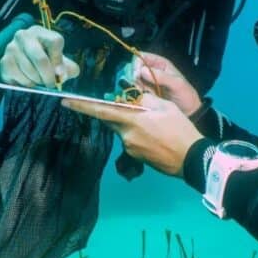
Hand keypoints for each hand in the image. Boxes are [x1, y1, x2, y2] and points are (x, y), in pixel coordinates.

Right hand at [0, 25, 80, 87]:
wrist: (29, 64)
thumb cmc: (49, 62)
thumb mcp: (63, 63)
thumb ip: (68, 69)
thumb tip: (60, 75)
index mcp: (41, 32)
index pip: (55, 42)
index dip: (59, 61)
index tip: (61, 74)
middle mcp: (23, 36)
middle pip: (40, 59)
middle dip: (48, 76)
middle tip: (51, 85)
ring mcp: (11, 48)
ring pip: (29, 70)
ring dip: (37, 81)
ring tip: (40, 81)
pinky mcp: (4, 62)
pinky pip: (17, 77)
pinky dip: (25, 84)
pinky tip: (29, 82)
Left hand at [62, 93, 202, 175]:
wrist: (192, 159)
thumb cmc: (181, 129)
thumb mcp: (165, 106)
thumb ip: (145, 99)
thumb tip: (134, 98)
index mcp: (132, 120)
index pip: (101, 111)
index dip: (81, 106)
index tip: (65, 102)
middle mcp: (126, 135)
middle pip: (111, 120)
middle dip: (113, 112)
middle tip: (129, 108)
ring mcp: (130, 148)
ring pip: (123, 130)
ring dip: (131, 124)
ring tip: (154, 125)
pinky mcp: (136, 157)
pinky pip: (131, 141)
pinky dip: (138, 134)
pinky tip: (155, 135)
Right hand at [126, 52, 201, 115]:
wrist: (188, 112)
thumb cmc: (186, 96)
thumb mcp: (177, 84)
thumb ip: (162, 77)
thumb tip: (143, 70)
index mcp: (161, 64)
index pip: (142, 56)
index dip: (136, 63)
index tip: (136, 75)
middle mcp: (152, 70)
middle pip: (135, 67)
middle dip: (134, 75)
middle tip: (139, 86)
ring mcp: (148, 82)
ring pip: (133, 79)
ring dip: (134, 85)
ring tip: (142, 92)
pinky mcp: (146, 93)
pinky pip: (135, 89)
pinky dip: (136, 92)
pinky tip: (142, 97)